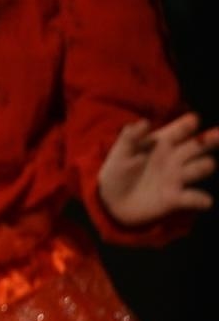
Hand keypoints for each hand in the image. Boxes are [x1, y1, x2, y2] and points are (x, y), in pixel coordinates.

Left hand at [98, 113, 218, 225]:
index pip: (179, 130)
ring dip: (203, 166)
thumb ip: (130, 137)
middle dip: (210, 139)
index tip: (193, 120)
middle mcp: (175, 158)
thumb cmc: (117, 171)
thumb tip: (144, 122)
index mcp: (161, 143)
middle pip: (199, 146)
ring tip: (205, 164)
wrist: (111, 201)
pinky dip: (200, 199)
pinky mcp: (176, 198)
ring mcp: (177, 177)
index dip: (186, 125)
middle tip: (217, 134)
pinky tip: (203, 200)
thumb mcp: (120, 152)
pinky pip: (194, 197)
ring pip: (201, 167)